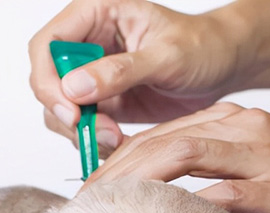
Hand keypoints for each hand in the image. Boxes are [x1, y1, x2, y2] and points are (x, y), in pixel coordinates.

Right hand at [29, 0, 240, 154]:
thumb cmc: (201, 46)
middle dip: (66, 112)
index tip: (71, 111)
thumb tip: (74, 88)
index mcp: (96, 14)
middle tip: (100, 131)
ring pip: (59, 108)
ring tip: (115, 138)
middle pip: (47, 80)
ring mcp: (91, 74)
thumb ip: (120, 71)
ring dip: (80, 130)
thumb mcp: (166, 56)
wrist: (222, 67)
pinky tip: (118, 142)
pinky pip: (80, 125)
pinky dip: (92, 139)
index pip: (47, 45)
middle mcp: (87, 42)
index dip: (49, 80)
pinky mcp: (102, 101)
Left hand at [85, 103, 269, 212]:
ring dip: (141, 181)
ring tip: (112, 209)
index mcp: (233, 122)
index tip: (95, 188)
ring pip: (185, 155)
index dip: (121, 160)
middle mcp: (243, 128)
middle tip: (89, 202)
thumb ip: (215, 181)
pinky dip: (191, 206)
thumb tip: (172, 210)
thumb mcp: (258, 170)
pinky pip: (227, 193)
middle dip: (118, 171)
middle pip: (163, 141)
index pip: (162, 135)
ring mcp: (262, 154)